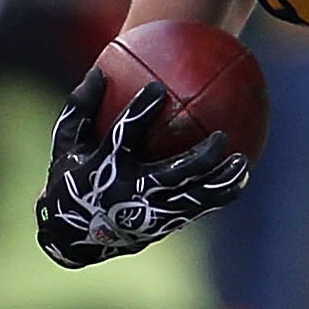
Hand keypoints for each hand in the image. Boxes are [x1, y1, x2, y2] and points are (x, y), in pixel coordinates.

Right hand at [35, 69, 249, 268]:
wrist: (70, 237)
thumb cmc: (69, 179)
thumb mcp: (66, 144)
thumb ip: (80, 108)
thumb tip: (100, 70)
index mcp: (103, 168)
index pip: (123, 136)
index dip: (140, 112)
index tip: (158, 88)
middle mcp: (128, 193)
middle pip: (172, 175)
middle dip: (200, 157)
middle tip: (221, 137)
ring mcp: (146, 214)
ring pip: (191, 198)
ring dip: (219, 182)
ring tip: (242, 163)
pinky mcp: (159, 227)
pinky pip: (195, 210)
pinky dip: (217, 196)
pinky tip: (239, 180)